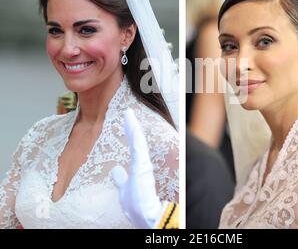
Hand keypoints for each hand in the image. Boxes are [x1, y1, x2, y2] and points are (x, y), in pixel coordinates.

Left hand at [110, 109, 162, 227]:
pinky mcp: (143, 165)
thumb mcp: (125, 190)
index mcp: (138, 169)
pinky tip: (130, 120)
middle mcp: (142, 164)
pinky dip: (133, 131)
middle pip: (136, 141)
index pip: (134, 149)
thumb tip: (115, 169)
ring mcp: (143, 164)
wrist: (149, 217)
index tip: (128, 126)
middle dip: (131, 127)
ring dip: (132, 126)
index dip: (131, 137)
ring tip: (128, 113)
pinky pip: (137, 145)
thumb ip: (121, 179)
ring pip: (137, 141)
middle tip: (128, 113)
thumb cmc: (138, 206)